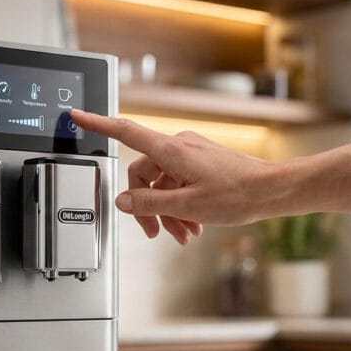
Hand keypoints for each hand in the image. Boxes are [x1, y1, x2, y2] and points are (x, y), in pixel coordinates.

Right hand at [71, 110, 272, 244]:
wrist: (273, 191)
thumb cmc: (239, 194)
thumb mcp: (188, 205)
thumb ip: (150, 203)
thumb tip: (123, 202)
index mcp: (171, 151)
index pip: (125, 132)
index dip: (98, 124)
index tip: (77, 116)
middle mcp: (179, 147)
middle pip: (144, 174)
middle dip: (148, 206)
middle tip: (155, 231)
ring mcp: (192, 154)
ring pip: (164, 184)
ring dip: (168, 211)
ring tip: (183, 234)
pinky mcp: (203, 163)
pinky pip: (180, 184)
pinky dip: (182, 205)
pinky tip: (194, 226)